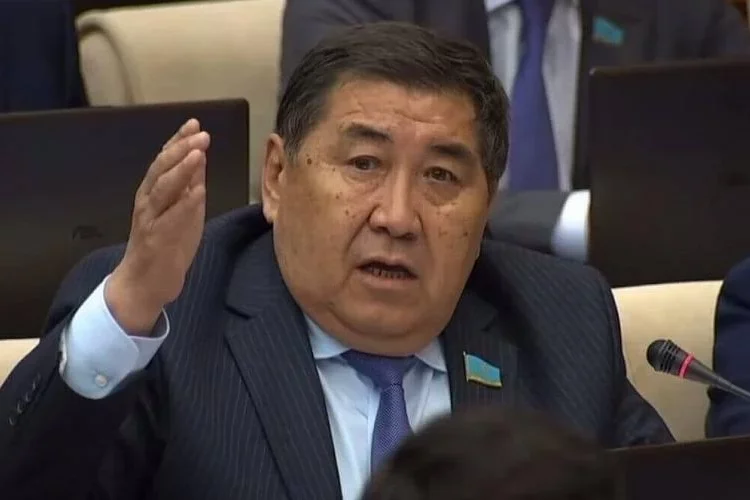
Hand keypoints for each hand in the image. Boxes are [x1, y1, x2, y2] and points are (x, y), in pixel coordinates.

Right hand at [105, 119, 209, 334]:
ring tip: (198, 153)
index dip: (179, 141)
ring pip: (162, 189)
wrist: (145, 284)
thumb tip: (199, 157)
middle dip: (181, 149)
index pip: (165, 160)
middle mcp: (148, 201)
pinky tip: (197, 191)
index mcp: (153, 192)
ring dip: (181, 170)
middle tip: (200, 134)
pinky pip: (170, 219)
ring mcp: (150, 219)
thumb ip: (189, 185)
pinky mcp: (155, 239)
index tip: (194, 124)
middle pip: (162, 169)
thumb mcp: (182, 210)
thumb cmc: (165, 246)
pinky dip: (184, 204)